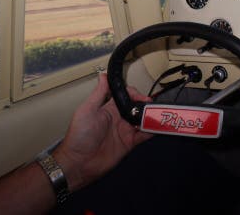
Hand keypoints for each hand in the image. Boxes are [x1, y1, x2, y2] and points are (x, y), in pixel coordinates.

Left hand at [54, 73, 152, 190]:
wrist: (79, 163)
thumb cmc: (80, 136)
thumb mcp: (87, 110)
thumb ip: (99, 93)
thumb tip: (104, 75)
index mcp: (109, 108)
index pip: (127, 96)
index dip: (136, 94)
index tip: (143, 97)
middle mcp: (119, 118)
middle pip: (137, 107)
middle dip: (147, 105)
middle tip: (155, 106)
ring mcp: (125, 130)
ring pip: (143, 120)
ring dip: (152, 117)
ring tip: (161, 115)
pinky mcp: (129, 143)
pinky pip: (144, 135)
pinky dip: (152, 131)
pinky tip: (159, 127)